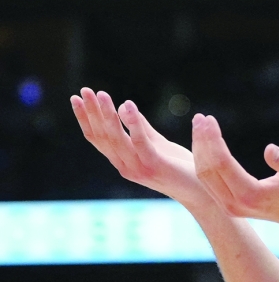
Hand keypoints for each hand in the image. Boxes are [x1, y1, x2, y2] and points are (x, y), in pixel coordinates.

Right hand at [70, 88, 205, 203]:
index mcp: (123, 161)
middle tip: (84, 90)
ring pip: (116, 138)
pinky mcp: (154, 165)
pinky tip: (128, 105)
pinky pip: (140, 142)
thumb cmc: (180, 168)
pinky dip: (132, 123)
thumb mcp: (157, 144)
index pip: (97, 138)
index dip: (85, 118)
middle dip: (92, 112)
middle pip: (102, 136)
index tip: (76, 98)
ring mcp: (138, 167)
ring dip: (107, 115)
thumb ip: (141, 128)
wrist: (201, 191)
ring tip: (102, 94)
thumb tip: (125, 106)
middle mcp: (125, 166)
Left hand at [190, 113, 278, 231]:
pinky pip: (208, 180)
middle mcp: (234, 204)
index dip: (214, 140)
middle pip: (207, 169)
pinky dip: (204, 158)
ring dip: (199, 149)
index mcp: (250, 196)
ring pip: (204, 175)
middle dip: (201, 141)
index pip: (222, 164)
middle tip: (200, 117)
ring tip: (199, 125)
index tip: (209, 119)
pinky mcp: (227, 204)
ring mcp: (228, 207)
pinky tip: (205, 142)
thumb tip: (269, 148)